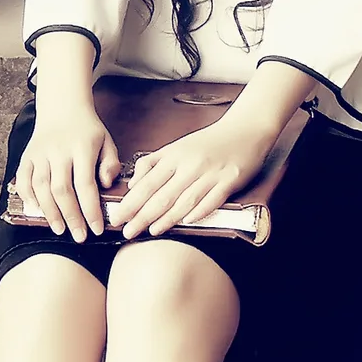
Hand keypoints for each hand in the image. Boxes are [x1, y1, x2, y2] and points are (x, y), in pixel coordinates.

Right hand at [14, 105, 122, 241]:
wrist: (62, 106)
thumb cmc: (87, 129)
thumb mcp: (107, 141)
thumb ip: (110, 164)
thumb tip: (106, 185)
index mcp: (82, 147)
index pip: (86, 184)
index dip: (90, 210)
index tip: (97, 229)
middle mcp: (58, 150)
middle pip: (61, 190)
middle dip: (71, 217)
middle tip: (79, 236)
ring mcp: (40, 152)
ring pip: (41, 187)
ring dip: (50, 212)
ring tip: (60, 229)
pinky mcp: (27, 155)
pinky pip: (23, 179)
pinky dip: (28, 197)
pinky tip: (37, 211)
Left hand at [113, 117, 276, 239]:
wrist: (244, 130)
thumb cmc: (208, 142)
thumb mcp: (176, 147)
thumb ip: (152, 164)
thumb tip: (132, 185)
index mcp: (174, 156)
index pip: (147, 182)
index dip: (131, 201)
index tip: (117, 217)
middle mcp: (190, 164)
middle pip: (162, 194)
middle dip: (142, 215)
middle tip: (127, 231)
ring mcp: (210, 173)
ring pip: (185, 199)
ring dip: (167, 218)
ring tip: (151, 231)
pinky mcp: (230, 180)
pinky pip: (213, 199)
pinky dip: (199, 211)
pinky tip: (187, 222)